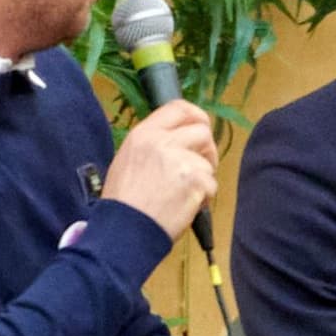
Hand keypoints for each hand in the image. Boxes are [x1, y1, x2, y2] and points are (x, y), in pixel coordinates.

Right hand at [101, 100, 220, 239]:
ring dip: (202, 179)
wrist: (124, 228)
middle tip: (199, 166)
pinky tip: (184, 206)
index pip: (179, 108)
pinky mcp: (195, 181)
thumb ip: (154, 143)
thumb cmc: (124, 199)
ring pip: (208, 162)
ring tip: (181, 194)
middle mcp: (163, 142)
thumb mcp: (128, 158)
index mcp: (144, 133)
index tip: (201, 126)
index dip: (196, 116)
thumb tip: (179, 137)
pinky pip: (211, 185)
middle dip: (207, 149)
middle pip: (203, 131)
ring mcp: (181, 161)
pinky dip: (203, 198)